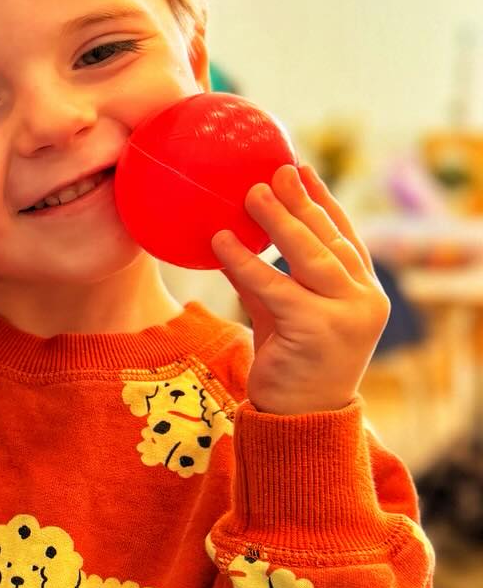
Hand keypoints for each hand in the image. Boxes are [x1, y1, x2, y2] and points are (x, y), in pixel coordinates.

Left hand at [211, 163, 390, 413]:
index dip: (323, 201)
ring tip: (250, 192)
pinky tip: (222, 241)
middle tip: (275, 171)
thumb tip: (232, 233)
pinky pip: (275, 287)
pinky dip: (246, 263)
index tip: (302, 169)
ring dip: (279, 220)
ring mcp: (347, 315)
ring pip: (310, 256)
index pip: (345, 236)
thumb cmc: (290, 362)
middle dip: (300, 202)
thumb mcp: (280, 310)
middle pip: (328, 240)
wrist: (299, 418)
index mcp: (363, 292)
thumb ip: (267, 277)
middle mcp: (364, 301)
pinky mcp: (318, 330)